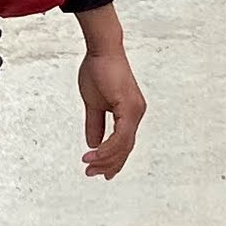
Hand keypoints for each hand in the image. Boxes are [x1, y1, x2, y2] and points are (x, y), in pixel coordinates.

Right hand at [75, 11, 144, 180]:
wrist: (101, 51)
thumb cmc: (98, 72)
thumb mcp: (93, 104)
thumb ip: (94, 125)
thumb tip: (93, 144)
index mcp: (130, 114)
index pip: (124, 144)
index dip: (113, 160)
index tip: (100, 172)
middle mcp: (136, 114)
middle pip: (125, 148)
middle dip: (108, 165)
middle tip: (90, 174)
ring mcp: (135, 111)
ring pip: (124, 145)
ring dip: (105, 159)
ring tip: (88, 166)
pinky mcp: (129, 107)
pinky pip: (121, 136)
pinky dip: (108, 148)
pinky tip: (94, 154)